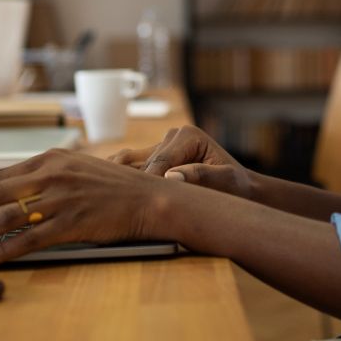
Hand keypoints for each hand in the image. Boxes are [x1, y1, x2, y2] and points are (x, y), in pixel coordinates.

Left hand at [0, 149, 172, 268]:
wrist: (151, 197)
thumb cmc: (114, 186)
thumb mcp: (76, 168)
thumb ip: (45, 176)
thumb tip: (9, 194)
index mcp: (50, 158)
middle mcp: (52, 175)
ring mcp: (62, 199)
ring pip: (5, 217)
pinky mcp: (72, 223)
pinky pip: (28, 239)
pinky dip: (1, 251)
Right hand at [108, 126, 252, 199]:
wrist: (239, 189)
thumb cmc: (235, 187)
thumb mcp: (226, 181)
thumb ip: (202, 175)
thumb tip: (172, 176)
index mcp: (188, 135)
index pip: (161, 160)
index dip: (150, 182)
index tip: (140, 204)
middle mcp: (172, 136)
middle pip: (143, 163)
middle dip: (133, 184)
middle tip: (114, 205)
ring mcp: (161, 146)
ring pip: (130, 163)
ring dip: (117, 179)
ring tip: (101, 197)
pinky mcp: (153, 157)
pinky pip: (129, 166)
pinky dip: (116, 177)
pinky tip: (102, 190)